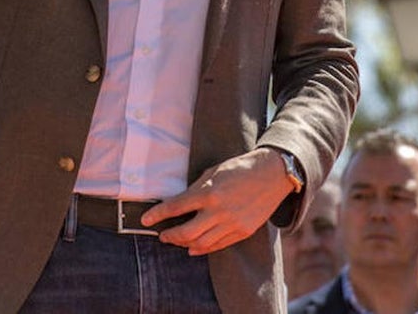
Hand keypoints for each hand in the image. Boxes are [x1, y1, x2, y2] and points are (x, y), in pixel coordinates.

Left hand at [141, 148, 293, 255]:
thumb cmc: (240, 168)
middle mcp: (218, 211)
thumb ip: (196, 189)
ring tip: (176, 241)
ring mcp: (232, 223)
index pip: (175, 208)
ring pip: (201, 243)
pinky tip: (194, 248)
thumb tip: (180, 203)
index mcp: (208, 192)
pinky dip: (203, 249)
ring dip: (184, 244)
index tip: (146, 220)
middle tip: (162, 235)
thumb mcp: (213, 172)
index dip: (157, 215)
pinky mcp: (243, 231)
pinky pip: (218, 246)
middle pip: (186, 232)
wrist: (272, 174)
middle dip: (170, 236)